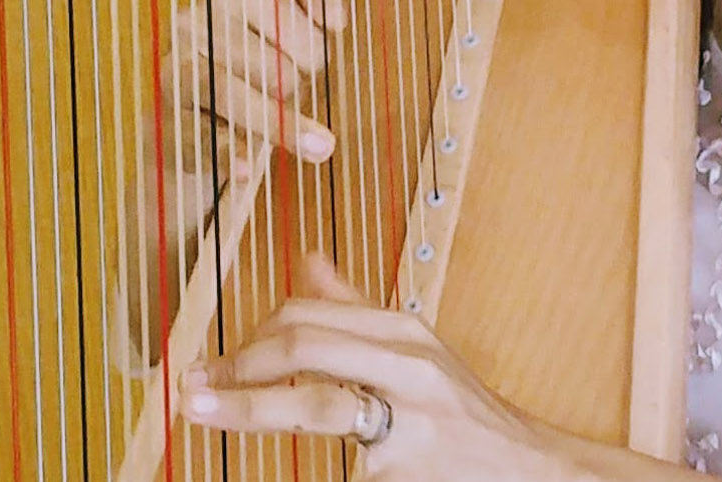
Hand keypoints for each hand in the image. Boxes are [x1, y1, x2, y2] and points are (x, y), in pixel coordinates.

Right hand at [124, 0, 346, 364]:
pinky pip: (203, 138)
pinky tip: (244, 168)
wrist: (192, 126)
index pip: (290, 16)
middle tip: (292, 92)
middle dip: (295, 84)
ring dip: (280, 124)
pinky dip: (227, 152)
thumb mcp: (294, 30)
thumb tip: (335, 12)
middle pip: (272, 64)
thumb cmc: (259, 67)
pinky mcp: (167, 124)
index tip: (328, 45)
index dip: (314, 44)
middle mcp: (196, 22)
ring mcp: (175, 74)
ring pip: (236, 96)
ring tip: (322, 147)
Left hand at [180, 253, 577, 481]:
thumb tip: (305, 261)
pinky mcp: (406, 473)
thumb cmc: (460, 412)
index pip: (308, 314)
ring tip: (204, 413)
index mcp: (402, 330)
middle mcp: (408, 365)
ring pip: (315, 406)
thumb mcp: (415, 351)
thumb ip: (354, 311)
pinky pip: (342, 470)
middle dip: (238, 365)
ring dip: (247, 410)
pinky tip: (276, 469)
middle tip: (193, 388)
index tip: (212, 362)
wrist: (528, 471)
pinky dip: (307, 470)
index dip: (249, 336)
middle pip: (304, 346)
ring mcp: (410, 420)